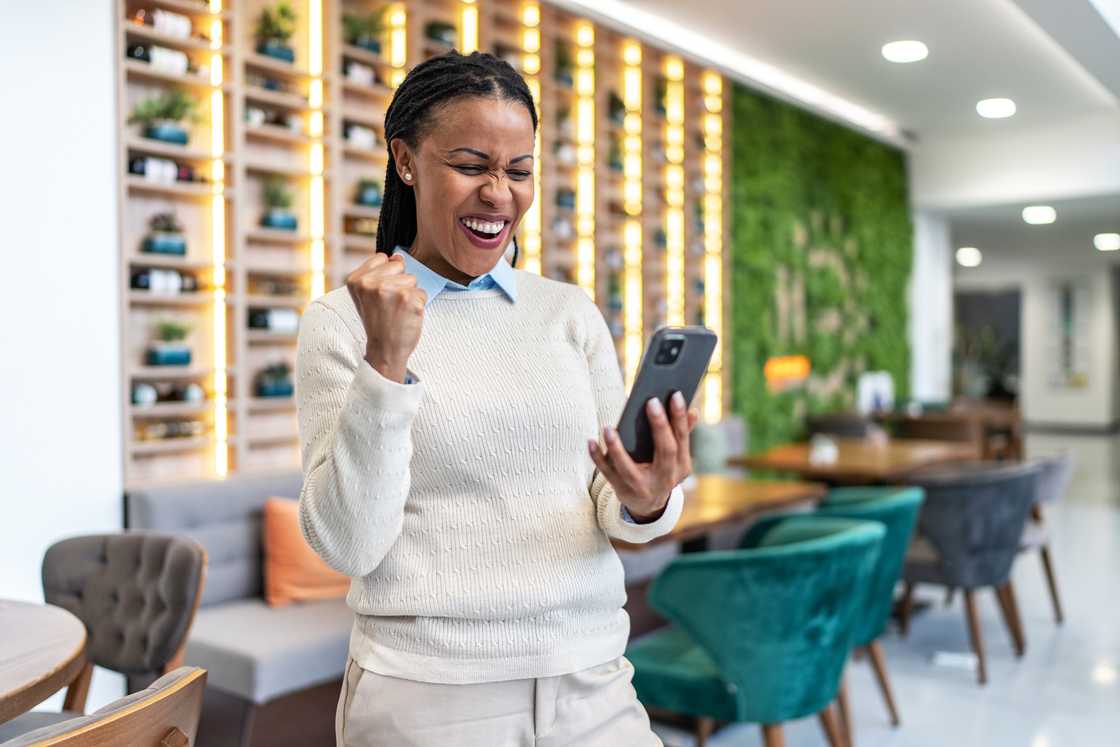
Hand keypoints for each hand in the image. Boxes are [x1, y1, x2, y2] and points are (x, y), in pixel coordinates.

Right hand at [346, 253, 426, 382]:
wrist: (384, 350)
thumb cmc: (378, 322)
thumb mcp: (367, 295)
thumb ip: (378, 273)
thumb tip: (398, 257)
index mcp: (356, 279)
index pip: (382, 258)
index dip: (386, 275)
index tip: (380, 295)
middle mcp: (371, 283)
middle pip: (399, 266)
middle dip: (399, 283)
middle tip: (390, 304)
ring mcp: (390, 290)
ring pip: (413, 279)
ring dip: (410, 294)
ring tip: (398, 311)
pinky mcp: (409, 299)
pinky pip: (422, 292)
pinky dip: (419, 305)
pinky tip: (406, 316)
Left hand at [588, 391, 699, 521]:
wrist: (649, 507)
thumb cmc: (661, 470)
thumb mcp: (675, 458)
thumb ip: (682, 434)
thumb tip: (693, 410)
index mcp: (681, 466)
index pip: (682, 438)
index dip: (679, 417)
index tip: (675, 394)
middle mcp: (665, 478)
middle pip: (665, 451)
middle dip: (659, 426)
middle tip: (651, 401)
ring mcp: (643, 487)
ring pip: (629, 468)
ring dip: (617, 448)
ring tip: (608, 427)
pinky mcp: (623, 491)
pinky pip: (608, 473)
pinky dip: (598, 458)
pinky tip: (590, 442)